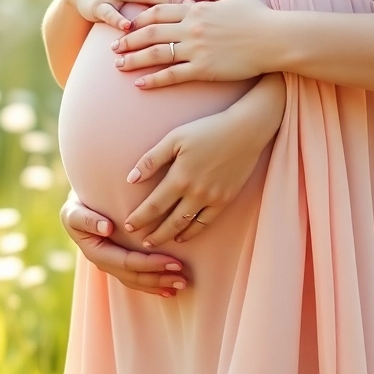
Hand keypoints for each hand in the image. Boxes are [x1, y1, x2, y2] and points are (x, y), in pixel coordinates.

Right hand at [60, 193, 188, 297]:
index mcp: (96, 252)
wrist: (77, 206)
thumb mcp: (74, 210)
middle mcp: (104, 263)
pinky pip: (136, 277)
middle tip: (183, 278)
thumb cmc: (77, 205)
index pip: (126, 262)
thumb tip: (107, 228)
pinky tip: (169, 289)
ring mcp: (112, 265)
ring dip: (159, 284)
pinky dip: (153, 284)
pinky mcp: (119, 263)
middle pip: (134, 276)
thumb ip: (87, 219)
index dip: (150, 264)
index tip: (173, 262)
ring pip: (137, 280)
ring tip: (181, 284)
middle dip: (159, 278)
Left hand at [111, 0, 277, 87]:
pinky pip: (173, 75)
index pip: (159, 9)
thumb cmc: (259, 16)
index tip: (126, 23)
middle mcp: (192, 27)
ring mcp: (196, 48)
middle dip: (129, 39)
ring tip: (118, 65)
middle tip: (112, 47)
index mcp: (197, 8)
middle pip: (151, 31)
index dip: (139, 17)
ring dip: (134, 59)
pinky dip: (154, 80)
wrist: (275, 38)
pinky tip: (140, 84)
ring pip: (156, 53)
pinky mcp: (204, 68)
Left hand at [122, 98, 275, 246]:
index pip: (153, 205)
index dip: (140, 218)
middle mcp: (195, 192)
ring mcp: (212, 198)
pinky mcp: (225, 200)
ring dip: (170, 236)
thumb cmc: (207, 130)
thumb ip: (151, 160)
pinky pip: (206, 222)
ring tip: (157, 242)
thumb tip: (131, 179)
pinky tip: (183, 234)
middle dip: (153, 234)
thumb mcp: (174, 138)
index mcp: (179, 177)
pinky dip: (193, 231)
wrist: (245, 131)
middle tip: (140, 243)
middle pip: (169, 221)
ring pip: (187, 225)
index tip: (128, 226)